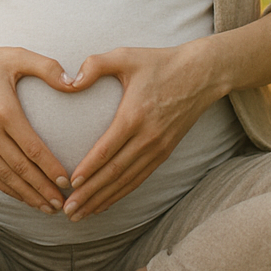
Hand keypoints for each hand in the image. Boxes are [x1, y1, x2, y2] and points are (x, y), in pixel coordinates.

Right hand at [0, 42, 73, 212]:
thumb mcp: (15, 56)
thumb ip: (47, 68)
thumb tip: (74, 82)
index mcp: (4, 111)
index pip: (32, 149)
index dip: (50, 168)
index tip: (66, 181)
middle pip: (20, 169)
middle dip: (42, 189)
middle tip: (62, 204)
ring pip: (4, 177)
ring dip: (26, 194)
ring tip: (46, 207)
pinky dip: (6, 188)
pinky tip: (20, 195)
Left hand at [62, 42, 222, 221]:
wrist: (201, 74)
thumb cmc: (159, 62)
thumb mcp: (126, 56)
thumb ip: (96, 64)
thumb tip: (70, 81)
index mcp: (134, 116)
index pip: (107, 150)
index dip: (88, 169)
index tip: (70, 184)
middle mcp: (148, 137)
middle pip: (115, 173)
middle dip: (90, 194)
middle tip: (68, 211)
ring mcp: (159, 148)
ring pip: (127, 181)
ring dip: (103, 199)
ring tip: (82, 214)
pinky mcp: (165, 152)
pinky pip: (140, 178)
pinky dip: (122, 193)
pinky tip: (106, 202)